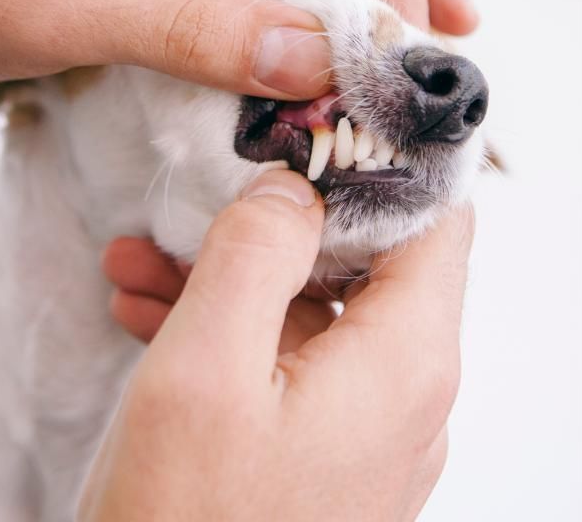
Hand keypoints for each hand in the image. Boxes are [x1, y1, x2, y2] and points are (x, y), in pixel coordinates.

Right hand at [83, 170, 473, 520]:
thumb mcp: (206, 369)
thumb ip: (256, 251)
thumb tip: (294, 186)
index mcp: (406, 360)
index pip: (437, 220)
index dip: (386, 162)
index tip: (322, 126)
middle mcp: (407, 393)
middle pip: (366, 262)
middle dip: (276, 225)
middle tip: (202, 201)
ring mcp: (370, 430)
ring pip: (315, 313)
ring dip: (235, 280)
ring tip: (144, 262)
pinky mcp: (330, 456)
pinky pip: (293, 366)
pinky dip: (234, 335)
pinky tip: (154, 317)